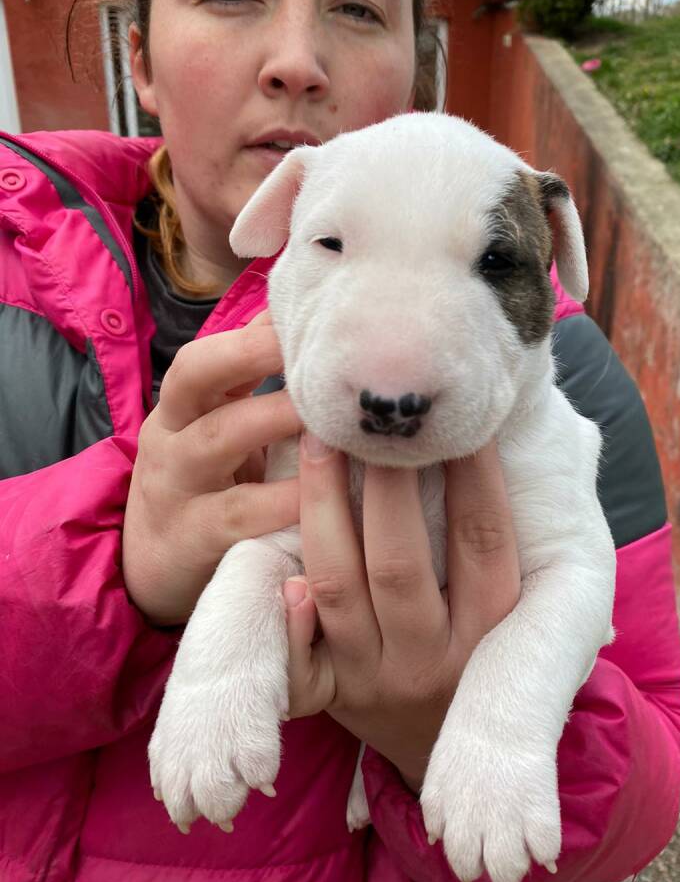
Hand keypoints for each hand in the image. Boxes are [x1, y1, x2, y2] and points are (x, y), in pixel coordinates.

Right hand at [123, 311, 301, 625]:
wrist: (149, 570)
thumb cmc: (204, 486)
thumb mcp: (214, 427)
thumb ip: (249, 376)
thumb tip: (293, 312)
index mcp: (181, 405)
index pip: (206, 351)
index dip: (254, 331)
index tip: (307, 314)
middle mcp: (170, 436)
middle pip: (195, 375)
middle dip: (253, 353)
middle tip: (312, 345)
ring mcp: (176, 487)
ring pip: (219, 439)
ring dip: (276, 416)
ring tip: (329, 408)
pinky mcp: (193, 538)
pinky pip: (241, 513)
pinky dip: (286, 500)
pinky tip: (326, 490)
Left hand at [282, 435, 520, 790]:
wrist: (446, 751)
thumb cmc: (484, 656)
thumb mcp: (520, 614)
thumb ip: (503, 544)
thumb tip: (493, 435)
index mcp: (495, 628)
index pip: (483, 536)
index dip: (470, 471)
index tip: (451, 415)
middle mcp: (437, 656)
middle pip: (403, 561)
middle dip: (383, 482)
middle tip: (365, 415)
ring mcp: (377, 676)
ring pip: (341, 588)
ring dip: (322, 510)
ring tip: (314, 440)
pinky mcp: (333, 693)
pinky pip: (301, 663)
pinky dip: (288, 618)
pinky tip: (277, 567)